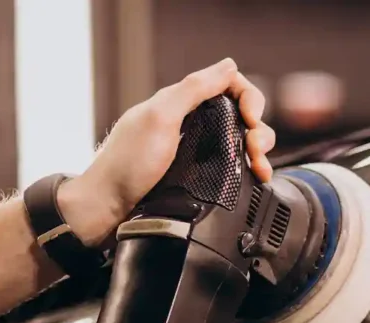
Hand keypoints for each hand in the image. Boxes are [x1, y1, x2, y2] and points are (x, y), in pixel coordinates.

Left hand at [58, 58, 275, 246]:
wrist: (109, 209)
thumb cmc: (127, 165)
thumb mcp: (160, 118)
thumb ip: (193, 89)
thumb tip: (228, 66)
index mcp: (182, 104)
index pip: (229, 86)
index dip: (249, 98)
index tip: (251, 119)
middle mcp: (193, 125)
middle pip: (242, 116)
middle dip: (259, 130)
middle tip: (256, 150)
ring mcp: (198, 152)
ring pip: (242, 142)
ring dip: (260, 152)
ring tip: (260, 169)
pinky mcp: (201, 178)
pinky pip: (234, 167)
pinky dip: (250, 170)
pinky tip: (257, 178)